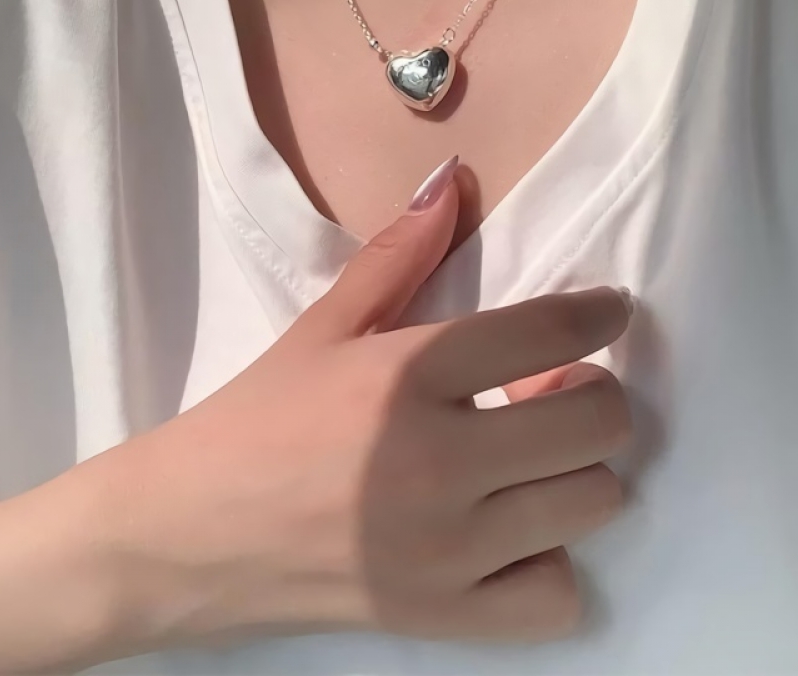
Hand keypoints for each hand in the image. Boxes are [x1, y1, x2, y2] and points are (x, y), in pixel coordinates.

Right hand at [105, 160, 632, 651]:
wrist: (188, 534)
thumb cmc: (259, 418)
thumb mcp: (324, 327)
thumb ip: (398, 255)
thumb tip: (452, 180)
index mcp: (408, 376)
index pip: (547, 331)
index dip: (599, 312)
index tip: (609, 309)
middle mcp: (441, 463)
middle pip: (597, 423)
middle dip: (593, 393)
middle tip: (553, 388)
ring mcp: (448, 551)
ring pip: (593, 502)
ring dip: (576, 470)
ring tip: (529, 458)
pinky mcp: (442, 617)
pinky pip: (558, 599)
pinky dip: (552, 563)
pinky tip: (513, 536)